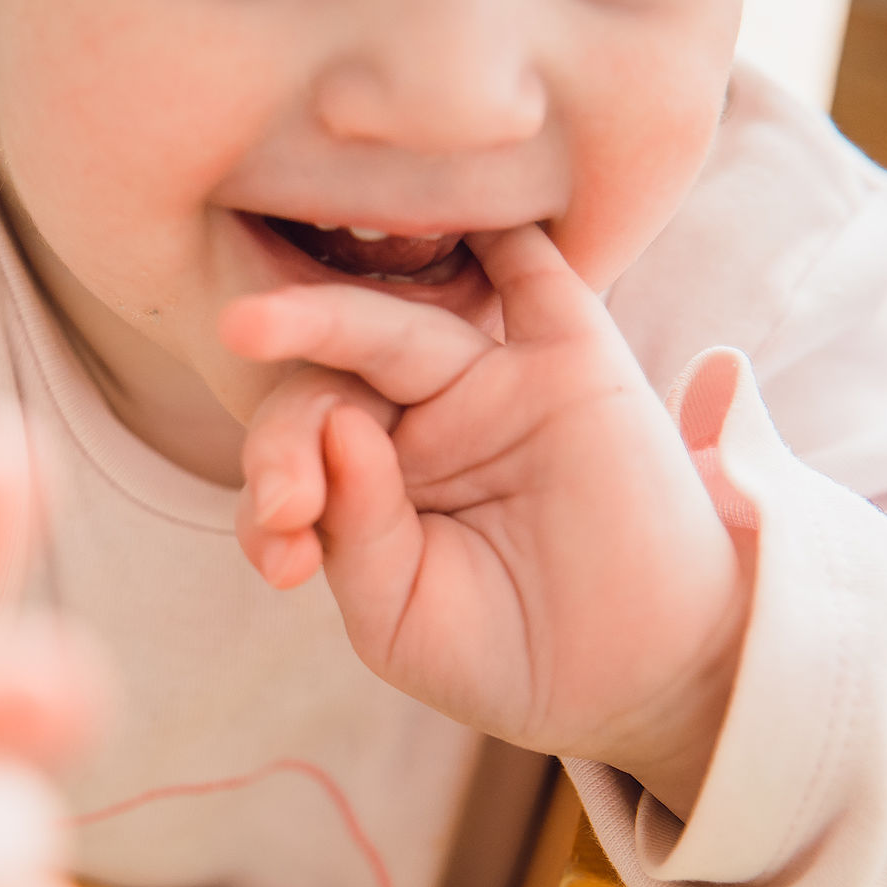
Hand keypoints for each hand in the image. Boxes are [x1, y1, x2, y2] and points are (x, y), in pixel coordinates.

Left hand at [221, 225, 749, 814]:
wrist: (640, 679)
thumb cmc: (506, 655)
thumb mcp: (400, 617)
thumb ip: (358, 531)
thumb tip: (340, 421)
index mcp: (363, 480)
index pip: (294, 452)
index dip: (273, 485)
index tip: (281, 553)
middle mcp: (416, 418)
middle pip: (327, 383)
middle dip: (285, 430)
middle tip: (277, 491)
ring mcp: (489, 383)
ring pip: (394, 330)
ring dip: (321, 321)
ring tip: (246, 327)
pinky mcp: (571, 361)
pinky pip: (530, 279)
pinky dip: (496, 238)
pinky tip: (435, 208)